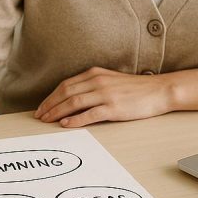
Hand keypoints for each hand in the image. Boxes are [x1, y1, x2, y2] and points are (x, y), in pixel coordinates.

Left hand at [34, 67, 174, 127]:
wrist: (158, 90)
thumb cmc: (135, 88)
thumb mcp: (110, 80)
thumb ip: (92, 85)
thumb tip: (73, 97)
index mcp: (95, 74)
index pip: (66, 85)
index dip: (51, 97)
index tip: (42, 107)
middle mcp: (98, 81)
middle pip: (65, 93)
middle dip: (49, 105)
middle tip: (39, 116)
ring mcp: (105, 94)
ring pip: (74, 102)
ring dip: (57, 112)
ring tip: (47, 121)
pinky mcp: (114, 108)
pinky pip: (90, 114)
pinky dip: (75, 119)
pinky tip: (66, 124)